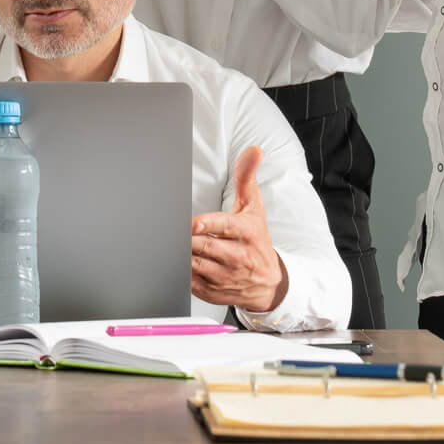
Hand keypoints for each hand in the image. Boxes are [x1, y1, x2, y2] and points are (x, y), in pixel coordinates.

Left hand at [190, 146, 288, 313]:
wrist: (269, 282)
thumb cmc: (257, 240)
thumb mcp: (254, 208)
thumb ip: (247, 178)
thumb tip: (253, 150)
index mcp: (246, 232)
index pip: (224, 227)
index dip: (206, 225)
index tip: (194, 223)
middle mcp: (238, 257)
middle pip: (203, 245)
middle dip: (187, 238)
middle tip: (174, 231)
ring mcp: (225, 277)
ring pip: (195, 265)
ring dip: (182, 255)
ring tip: (174, 244)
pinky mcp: (214, 292)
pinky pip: (190, 282)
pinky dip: (181, 272)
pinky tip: (179, 261)